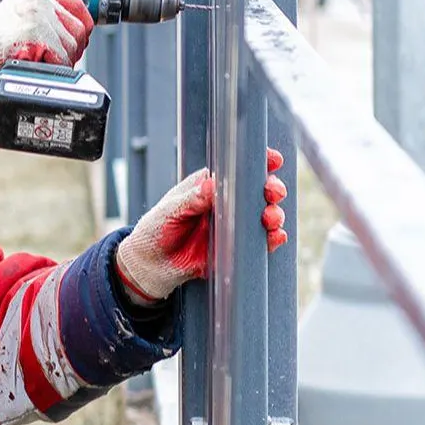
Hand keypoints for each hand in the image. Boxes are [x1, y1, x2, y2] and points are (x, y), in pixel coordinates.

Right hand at [0, 0, 95, 75]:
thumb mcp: (16, 19)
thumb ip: (42, 19)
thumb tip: (69, 33)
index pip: (76, 5)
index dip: (81, 25)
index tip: (79, 39)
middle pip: (79, 27)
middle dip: (72, 48)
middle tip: (56, 58)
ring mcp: (38, 14)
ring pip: (73, 45)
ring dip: (61, 61)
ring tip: (40, 63)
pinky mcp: (37, 33)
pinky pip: (62, 59)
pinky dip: (53, 69)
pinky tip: (36, 67)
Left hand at [115, 148, 288, 304]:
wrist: (149, 266)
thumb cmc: (154, 230)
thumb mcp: (169, 211)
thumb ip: (191, 200)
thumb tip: (211, 184)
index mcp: (208, 186)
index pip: (235, 169)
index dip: (257, 162)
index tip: (272, 159)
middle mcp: (224, 204)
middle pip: (257, 191)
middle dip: (271, 188)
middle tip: (272, 192)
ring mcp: (232, 226)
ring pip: (264, 215)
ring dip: (274, 214)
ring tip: (270, 218)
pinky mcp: (235, 248)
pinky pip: (260, 241)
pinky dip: (272, 238)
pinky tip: (275, 236)